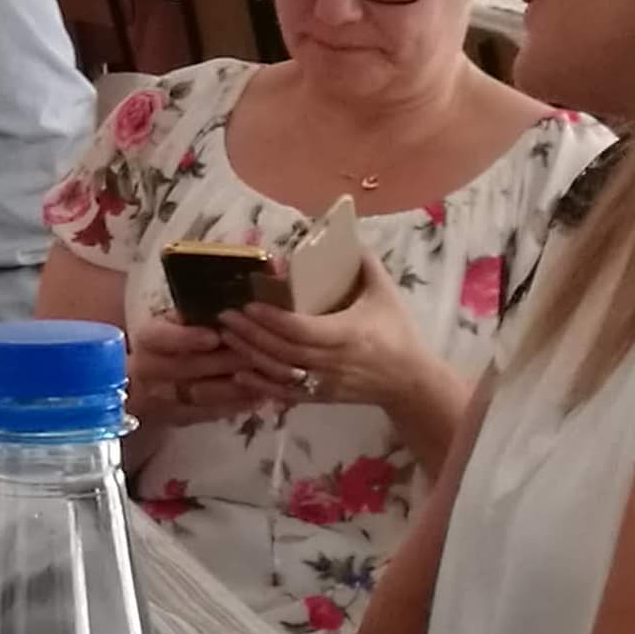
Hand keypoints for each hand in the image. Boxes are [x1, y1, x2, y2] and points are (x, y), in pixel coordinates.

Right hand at [127, 313, 254, 428]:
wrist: (146, 381)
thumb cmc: (170, 341)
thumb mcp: (174, 321)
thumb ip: (196, 315)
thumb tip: (231, 305)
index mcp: (149, 338)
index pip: (163, 338)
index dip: (187, 338)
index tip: (214, 336)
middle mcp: (150, 369)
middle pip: (188, 367)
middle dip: (225, 361)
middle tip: (257, 353)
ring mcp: (164, 398)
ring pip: (202, 394)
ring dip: (237, 386)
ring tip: (265, 375)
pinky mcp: (179, 418)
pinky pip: (210, 413)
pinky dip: (236, 405)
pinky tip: (259, 395)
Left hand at [218, 259, 439, 419]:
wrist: (410, 381)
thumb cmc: (397, 333)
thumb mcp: (386, 294)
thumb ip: (366, 264)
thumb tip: (346, 236)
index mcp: (347, 334)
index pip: (301, 329)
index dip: (272, 318)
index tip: (248, 303)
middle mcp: (332, 361)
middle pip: (283, 350)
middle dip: (250, 333)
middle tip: (224, 315)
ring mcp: (324, 383)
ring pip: (279, 372)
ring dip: (250, 355)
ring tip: (226, 336)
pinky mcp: (320, 398)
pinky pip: (285, 393)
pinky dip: (260, 384)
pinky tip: (239, 372)